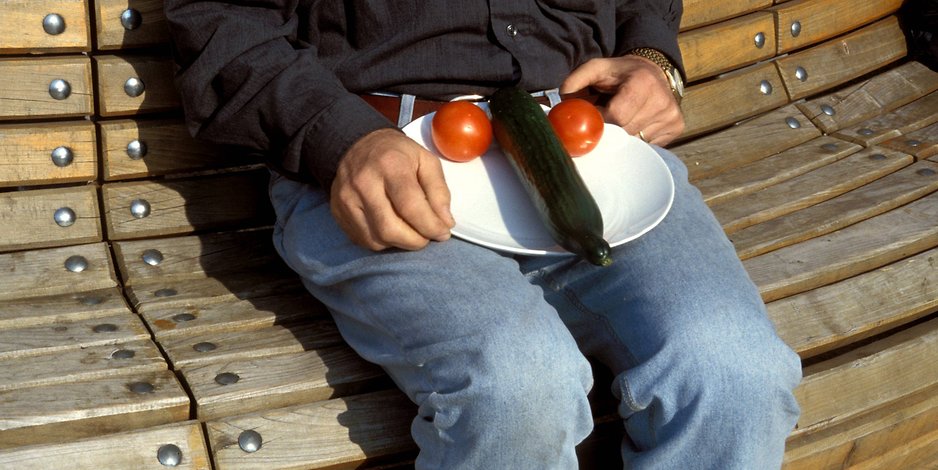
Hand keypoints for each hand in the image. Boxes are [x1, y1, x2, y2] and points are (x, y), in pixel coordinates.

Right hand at [330, 128, 454, 250]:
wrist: (358, 144)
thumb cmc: (396, 154)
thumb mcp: (426, 161)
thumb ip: (439, 191)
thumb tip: (445, 223)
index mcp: (390, 165)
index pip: (410, 206)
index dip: (430, 226)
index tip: (443, 232)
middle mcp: (363, 183)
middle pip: (390, 229)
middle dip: (415, 241)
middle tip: (427, 235)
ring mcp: (346, 199)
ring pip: (376, 239)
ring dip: (400, 243)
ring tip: (411, 231)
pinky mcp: (338, 212)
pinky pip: (363, 240)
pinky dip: (383, 241)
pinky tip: (392, 228)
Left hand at [560, 55, 683, 145]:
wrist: (655, 70)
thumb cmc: (621, 73)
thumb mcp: (597, 68)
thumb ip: (576, 80)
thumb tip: (563, 103)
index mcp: (642, 83)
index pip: (616, 117)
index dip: (600, 124)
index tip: (590, 125)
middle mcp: (661, 101)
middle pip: (626, 133)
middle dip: (609, 133)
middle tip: (601, 127)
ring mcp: (671, 116)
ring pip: (637, 143)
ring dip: (623, 139)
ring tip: (620, 123)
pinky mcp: (677, 128)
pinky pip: (649, 145)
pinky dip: (637, 141)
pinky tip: (634, 126)